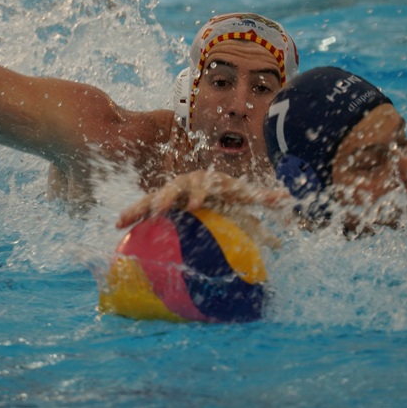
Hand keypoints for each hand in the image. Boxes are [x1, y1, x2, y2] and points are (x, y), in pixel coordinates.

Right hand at [116, 170, 289, 228]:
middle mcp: (186, 184)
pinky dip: (131, 214)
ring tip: (124, 219)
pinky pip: (142, 207)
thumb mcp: (243, 198)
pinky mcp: (156, 201)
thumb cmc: (225, 194)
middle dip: (167, 197)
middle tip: (162, 209)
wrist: (203, 184)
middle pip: (175, 188)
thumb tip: (288, 198)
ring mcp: (169, 191)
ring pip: (153, 197)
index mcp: (208, 182)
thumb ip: (263, 199)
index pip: (205, 185)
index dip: (199, 193)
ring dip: (140, 207)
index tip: (194, 206)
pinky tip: (117, 225)